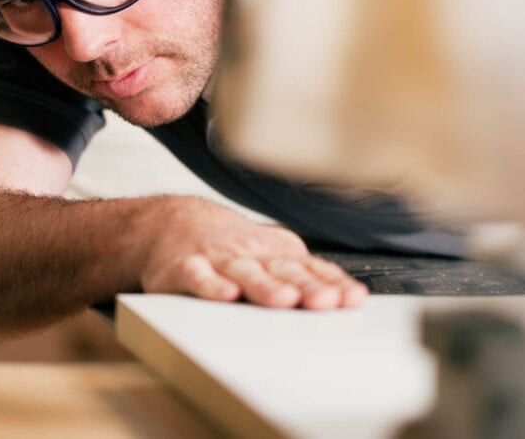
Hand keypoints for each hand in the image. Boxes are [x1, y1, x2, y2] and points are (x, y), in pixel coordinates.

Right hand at [139, 198, 367, 309]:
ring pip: (245, 273)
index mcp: (274, 254)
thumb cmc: (230, 247)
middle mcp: (251, 254)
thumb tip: (348, 293)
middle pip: (282, 272)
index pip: (309, 269)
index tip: (352, 298)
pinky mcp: (185, 268)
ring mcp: (219, 259)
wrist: (173, 223)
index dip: (331, 283)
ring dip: (265, 287)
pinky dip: (212, 285)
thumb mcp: (270, 253)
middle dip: (306, 287)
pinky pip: (199, 276)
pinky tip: (226, 295)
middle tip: (326, 302)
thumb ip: (305, 272)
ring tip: (284, 300)